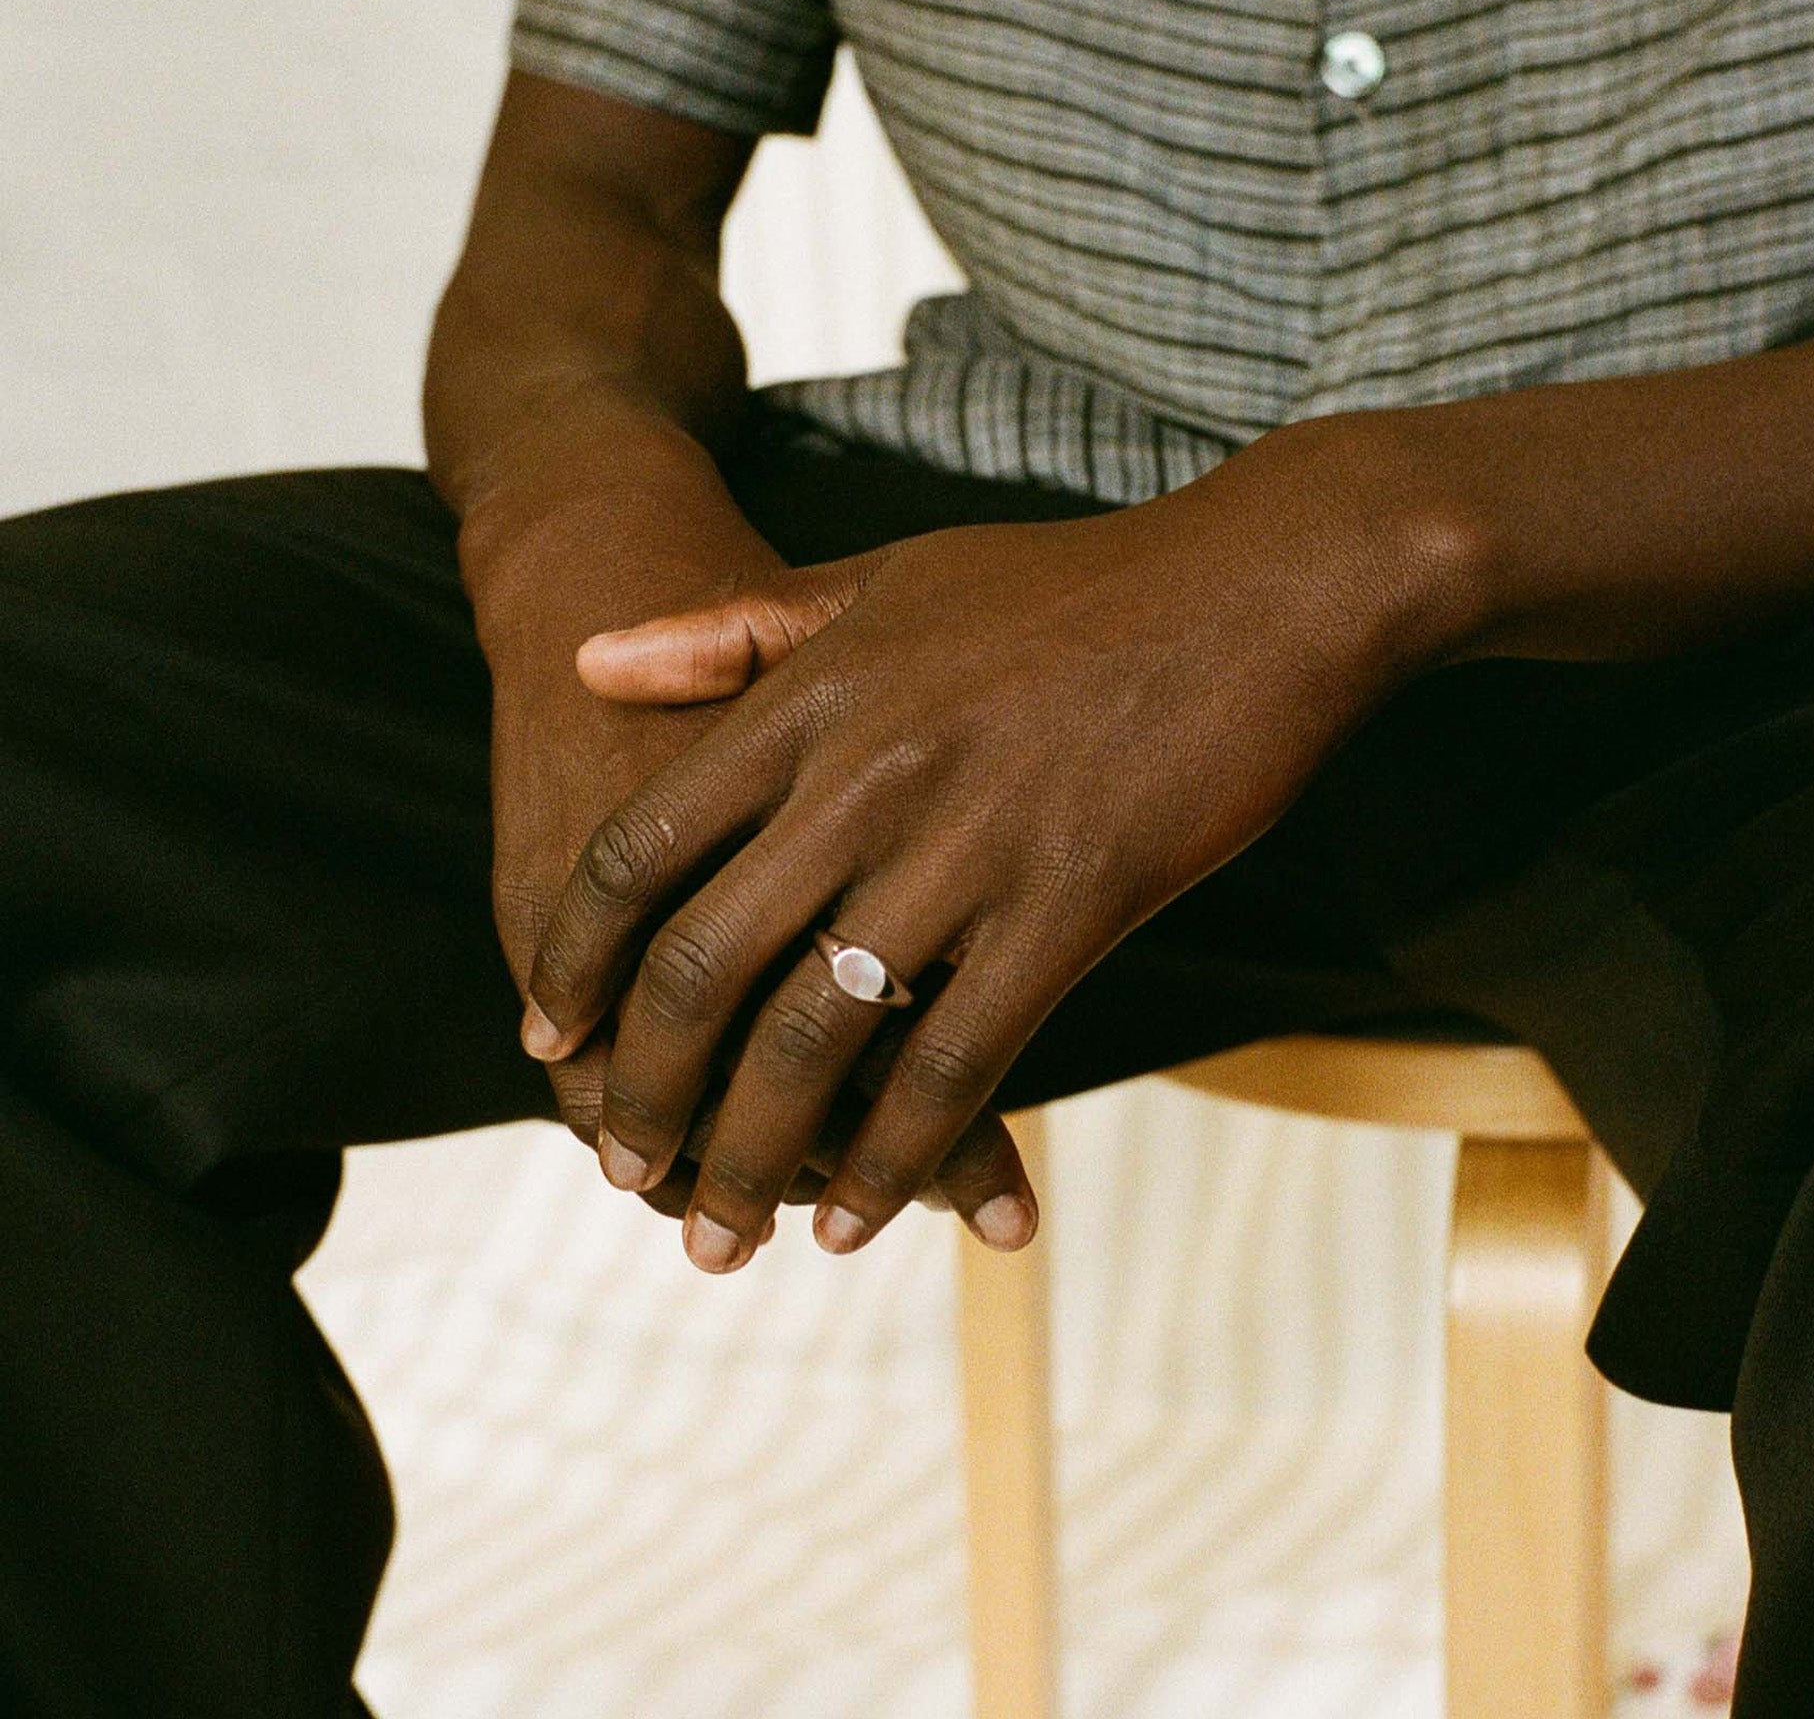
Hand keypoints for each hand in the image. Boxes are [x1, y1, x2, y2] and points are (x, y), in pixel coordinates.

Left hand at [524, 433, 1462, 1272]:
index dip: (576, 958)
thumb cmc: (1066, 586)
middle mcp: (867, 777)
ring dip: (752, 1159)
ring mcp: (971, 847)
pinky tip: (859, 1216)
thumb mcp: (883, 580)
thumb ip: (734, 630)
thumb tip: (587, 659)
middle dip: (647, 1094)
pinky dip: (894, 1159)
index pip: (640, 850)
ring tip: (720, 1239)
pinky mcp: (1073, 908)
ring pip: (818, 1039)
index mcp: (811, 698)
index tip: (550, 1035)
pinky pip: (958, 1065)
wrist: (1257, 587)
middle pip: (703, 967)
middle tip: (622, 1168)